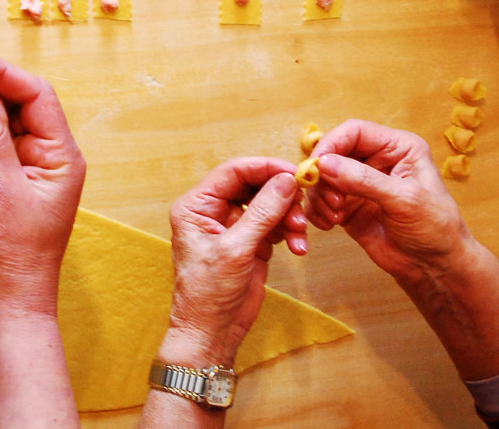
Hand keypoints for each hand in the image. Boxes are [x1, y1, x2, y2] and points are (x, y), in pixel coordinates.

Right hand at [0, 47, 85, 314]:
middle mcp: (53, 155)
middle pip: (22, 102)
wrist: (10, 299)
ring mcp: (33, 167)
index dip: (2, 72)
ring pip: (7, 119)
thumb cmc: (15, 254)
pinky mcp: (14, 179)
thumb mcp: (0, 187)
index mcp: (63, 155)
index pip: (37, 95)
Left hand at [162, 158, 302, 366]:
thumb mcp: (235, 249)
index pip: (234, 172)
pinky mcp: (251, 241)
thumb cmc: (208, 293)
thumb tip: (285, 181)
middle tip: (301, 206)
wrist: (212, 331)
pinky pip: (276, 224)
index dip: (265, 168)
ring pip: (269, 203)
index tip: (293, 172)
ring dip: (289, 216)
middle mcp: (213, 210)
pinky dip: (290, 232)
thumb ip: (262, 212)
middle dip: (281, 195)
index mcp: (197, 205)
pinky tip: (298, 247)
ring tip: (299, 236)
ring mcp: (234, 225)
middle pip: (254, 184)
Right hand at [304, 120, 470, 282]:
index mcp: (397, 148)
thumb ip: (364, 180)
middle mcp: (376, 161)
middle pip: (334, 153)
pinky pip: (321, 200)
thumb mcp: (404, 199)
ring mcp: (360, 184)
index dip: (332, 144)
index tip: (318, 166)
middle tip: (331, 200)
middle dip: (324, 175)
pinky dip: (318, 211)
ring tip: (335, 216)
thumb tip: (324, 164)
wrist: (434, 266)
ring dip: (321, 196)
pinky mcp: (348, 206)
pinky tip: (329, 224)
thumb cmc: (434, 227)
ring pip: (323, 177)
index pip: (355, 132)